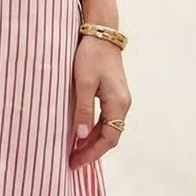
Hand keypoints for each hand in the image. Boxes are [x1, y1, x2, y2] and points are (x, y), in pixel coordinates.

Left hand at [69, 37, 129, 169]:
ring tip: (74, 151)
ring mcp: (120, 99)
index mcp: (118, 103)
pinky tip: (81, 133)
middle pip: (110, 136)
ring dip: (92, 141)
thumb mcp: (83, 83)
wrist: (101, 33)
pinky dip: (94, 129)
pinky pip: (106, 119)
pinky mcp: (113, 93)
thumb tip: (80, 135)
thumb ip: (83, 109)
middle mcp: (123, 104)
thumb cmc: (91, 55)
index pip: (109, 138)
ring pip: (108, 128)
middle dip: (92, 151)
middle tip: (72, 162)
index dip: (92, 153)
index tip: (76, 163)